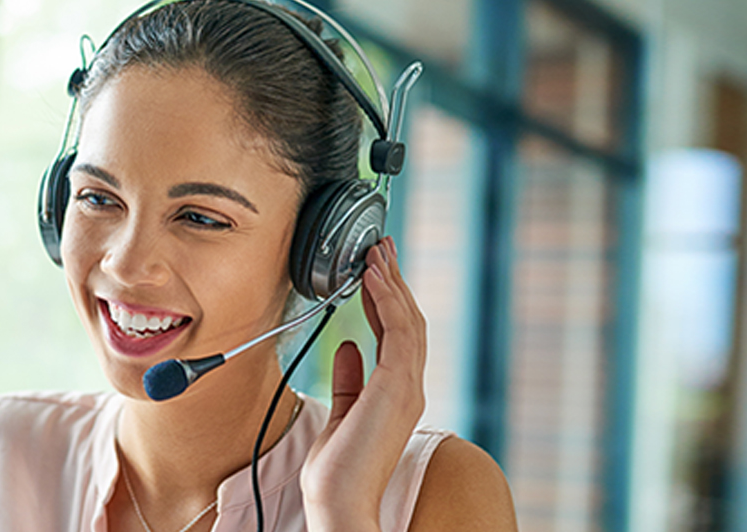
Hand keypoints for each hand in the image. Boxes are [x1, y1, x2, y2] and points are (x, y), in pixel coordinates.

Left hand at [301, 236, 426, 531]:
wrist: (339, 499)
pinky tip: (373, 277)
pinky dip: (386, 300)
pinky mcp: (397, 386)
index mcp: (396, 393)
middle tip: (380, 248)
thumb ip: (348, 379)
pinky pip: (398, 332)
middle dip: (393, 281)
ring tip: (376, 252)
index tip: (374, 271)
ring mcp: (407, 386)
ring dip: (391, 282)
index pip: (397, 335)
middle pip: (408, 320)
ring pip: (407, 320)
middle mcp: (408, 386)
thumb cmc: (338, 469)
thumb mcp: (341, 412)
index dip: (387, 298)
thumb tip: (348, 346)